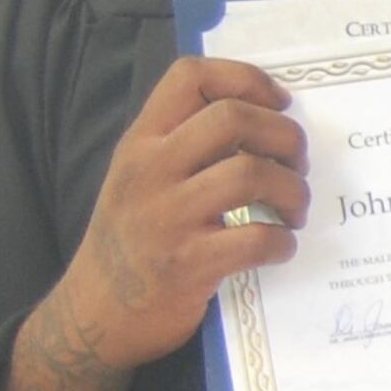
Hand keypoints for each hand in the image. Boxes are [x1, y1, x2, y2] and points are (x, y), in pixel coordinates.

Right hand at [54, 56, 307, 371]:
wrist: (94, 315)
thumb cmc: (131, 241)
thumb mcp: (139, 178)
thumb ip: (184, 144)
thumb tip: (265, 117)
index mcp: (140, 142)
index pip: (191, 76)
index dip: (247, 79)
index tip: (279, 104)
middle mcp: (148, 170)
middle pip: (232, 117)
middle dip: (285, 136)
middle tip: (297, 165)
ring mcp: (166, 217)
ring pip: (250, 174)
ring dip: (293, 191)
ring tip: (294, 211)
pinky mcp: (186, 264)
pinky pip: (256, 239)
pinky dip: (283, 242)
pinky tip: (280, 247)